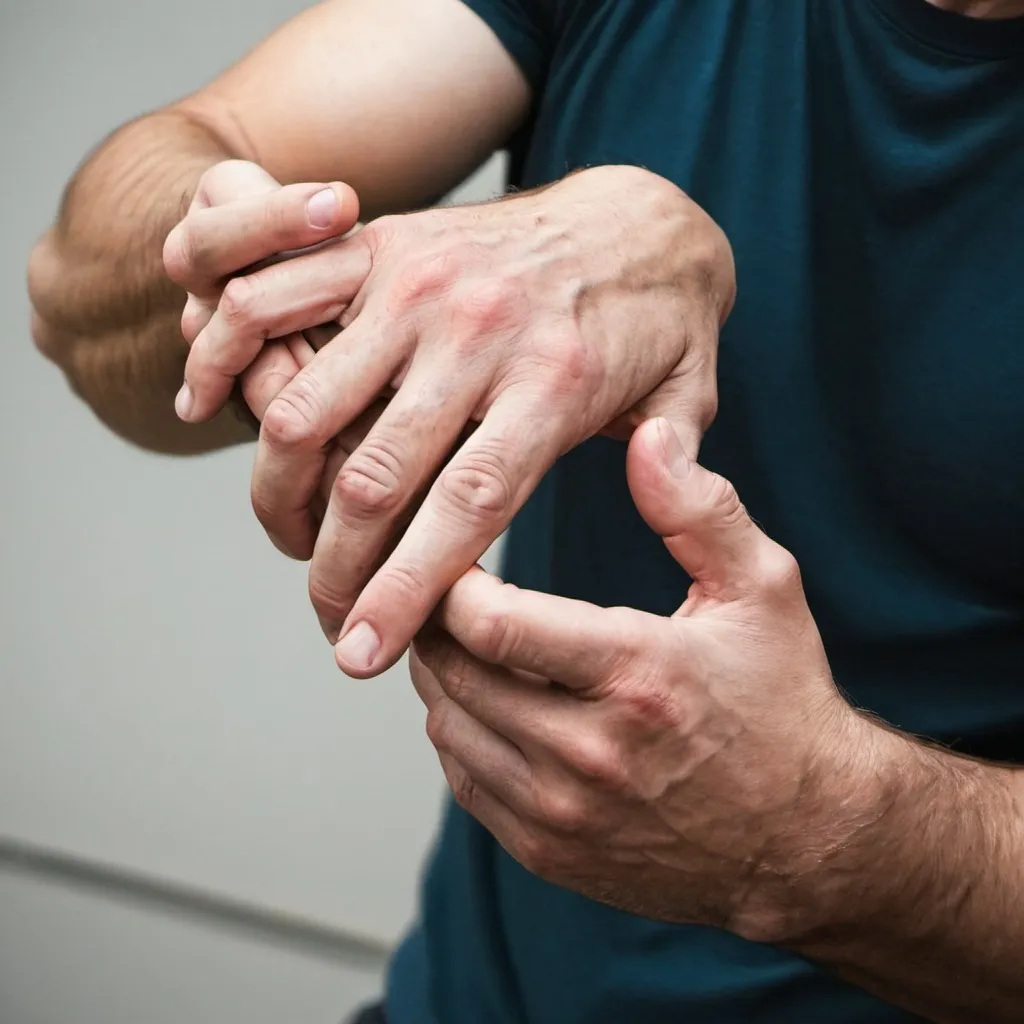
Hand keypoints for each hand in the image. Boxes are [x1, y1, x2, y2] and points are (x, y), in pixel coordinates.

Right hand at [190, 165, 734, 674]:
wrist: (635, 210)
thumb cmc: (659, 320)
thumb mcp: (691, 394)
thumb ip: (678, 466)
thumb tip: (662, 511)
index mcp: (553, 385)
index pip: (465, 510)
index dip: (407, 591)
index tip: (365, 655)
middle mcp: (475, 334)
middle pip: (375, 476)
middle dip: (335, 567)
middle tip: (327, 622)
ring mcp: (417, 284)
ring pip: (309, 406)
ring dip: (278, 490)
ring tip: (287, 541)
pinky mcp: (380, 249)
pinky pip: (275, 303)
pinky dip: (225, 356)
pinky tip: (207, 411)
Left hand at [410, 417, 875, 939]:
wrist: (806, 839)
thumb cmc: (783, 702)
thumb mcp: (763, 589)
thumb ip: (699, 510)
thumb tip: (649, 438)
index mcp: (636, 676)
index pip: (489, 623)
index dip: (450, 578)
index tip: (455, 550)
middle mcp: (589, 754)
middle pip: (451, 671)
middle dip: (437, 619)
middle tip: (451, 585)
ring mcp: (562, 814)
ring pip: (446, 724)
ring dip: (445, 673)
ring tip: (471, 637)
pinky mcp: (549, 852)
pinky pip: (462, 779)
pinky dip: (462, 730)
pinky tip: (492, 699)